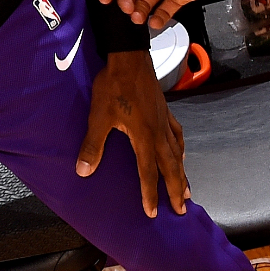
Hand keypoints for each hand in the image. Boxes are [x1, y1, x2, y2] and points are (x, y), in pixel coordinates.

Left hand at [76, 51, 189, 216]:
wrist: (130, 58)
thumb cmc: (113, 86)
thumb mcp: (99, 116)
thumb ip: (92, 144)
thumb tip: (83, 171)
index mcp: (144, 136)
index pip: (148, 172)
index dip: (150, 194)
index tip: (153, 212)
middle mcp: (158, 132)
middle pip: (170, 167)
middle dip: (175, 190)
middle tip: (181, 210)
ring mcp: (164, 120)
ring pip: (177, 153)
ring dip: (181, 173)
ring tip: (187, 190)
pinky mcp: (164, 110)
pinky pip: (177, 135)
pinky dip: (181, 148)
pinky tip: (181, 152)